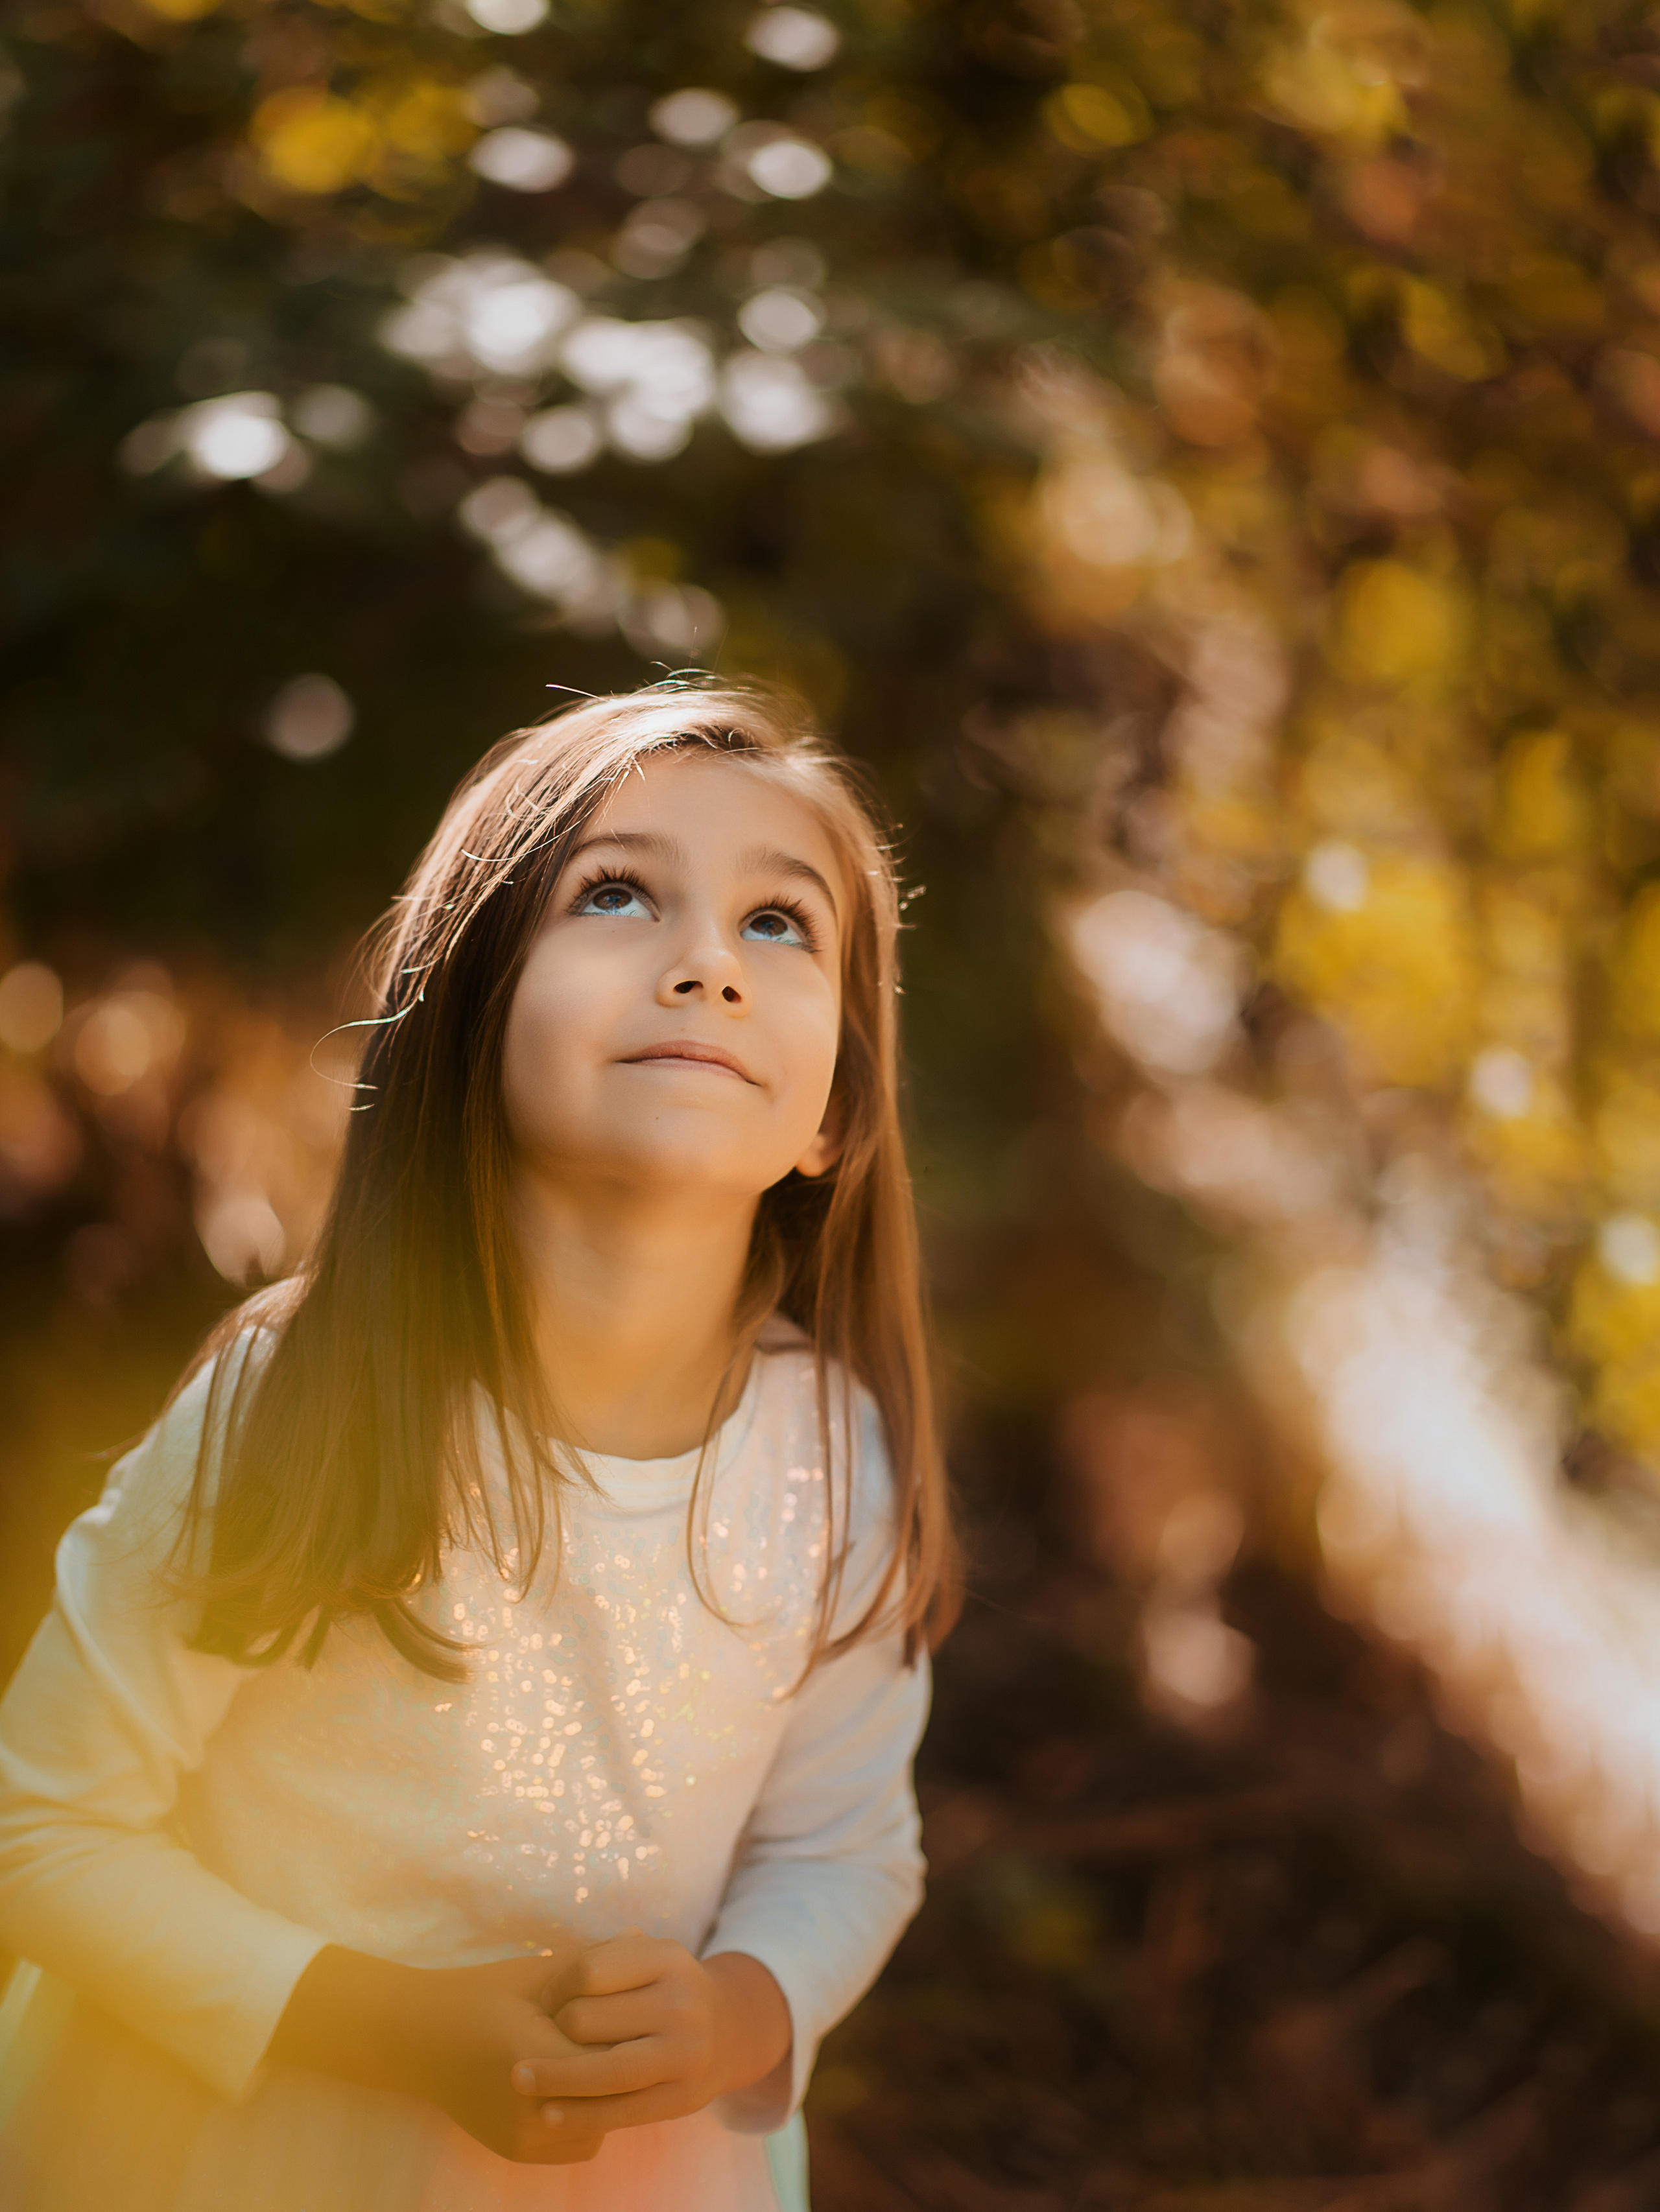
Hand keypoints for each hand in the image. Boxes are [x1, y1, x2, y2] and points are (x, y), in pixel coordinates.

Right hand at [269, 1941, 608, 2164]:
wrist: (421, 2039)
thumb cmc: (482, 1995)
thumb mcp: (538, 1975)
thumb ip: (592, 1962)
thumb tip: (642, 1936)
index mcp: (533, 2059)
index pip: (610, 2054)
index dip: (629, 2029)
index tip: (638, 2009)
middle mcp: (527, 2110)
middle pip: (608, 2094)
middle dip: (622, 2063)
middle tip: (629, 2032)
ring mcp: (521, 2138)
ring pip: (599, 2123)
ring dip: (606, 2096)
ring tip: (598, 2056)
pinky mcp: (517, 2152)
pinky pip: (577, 2143)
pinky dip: (586, 2117)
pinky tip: (576, 2081)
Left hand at [510, 1937, 791, 2143]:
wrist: (727, 2030)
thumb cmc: (663, 1989)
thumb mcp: (646, 1958)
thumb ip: (603, 1960)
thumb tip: (542, 1983)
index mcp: (667, 1958)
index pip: (588, 1971)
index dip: (555, 1989)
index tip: (541, 2004)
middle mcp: (681, 2002)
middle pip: (588, 2020)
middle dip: (552, 2032)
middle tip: (531, 2042)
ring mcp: (685, 2053)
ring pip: (605, 2071)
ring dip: (554, 2079)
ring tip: (520, 2081)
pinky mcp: (683, 2098)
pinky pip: (621, 2110)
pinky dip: (580, 2115)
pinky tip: (548, 2115)